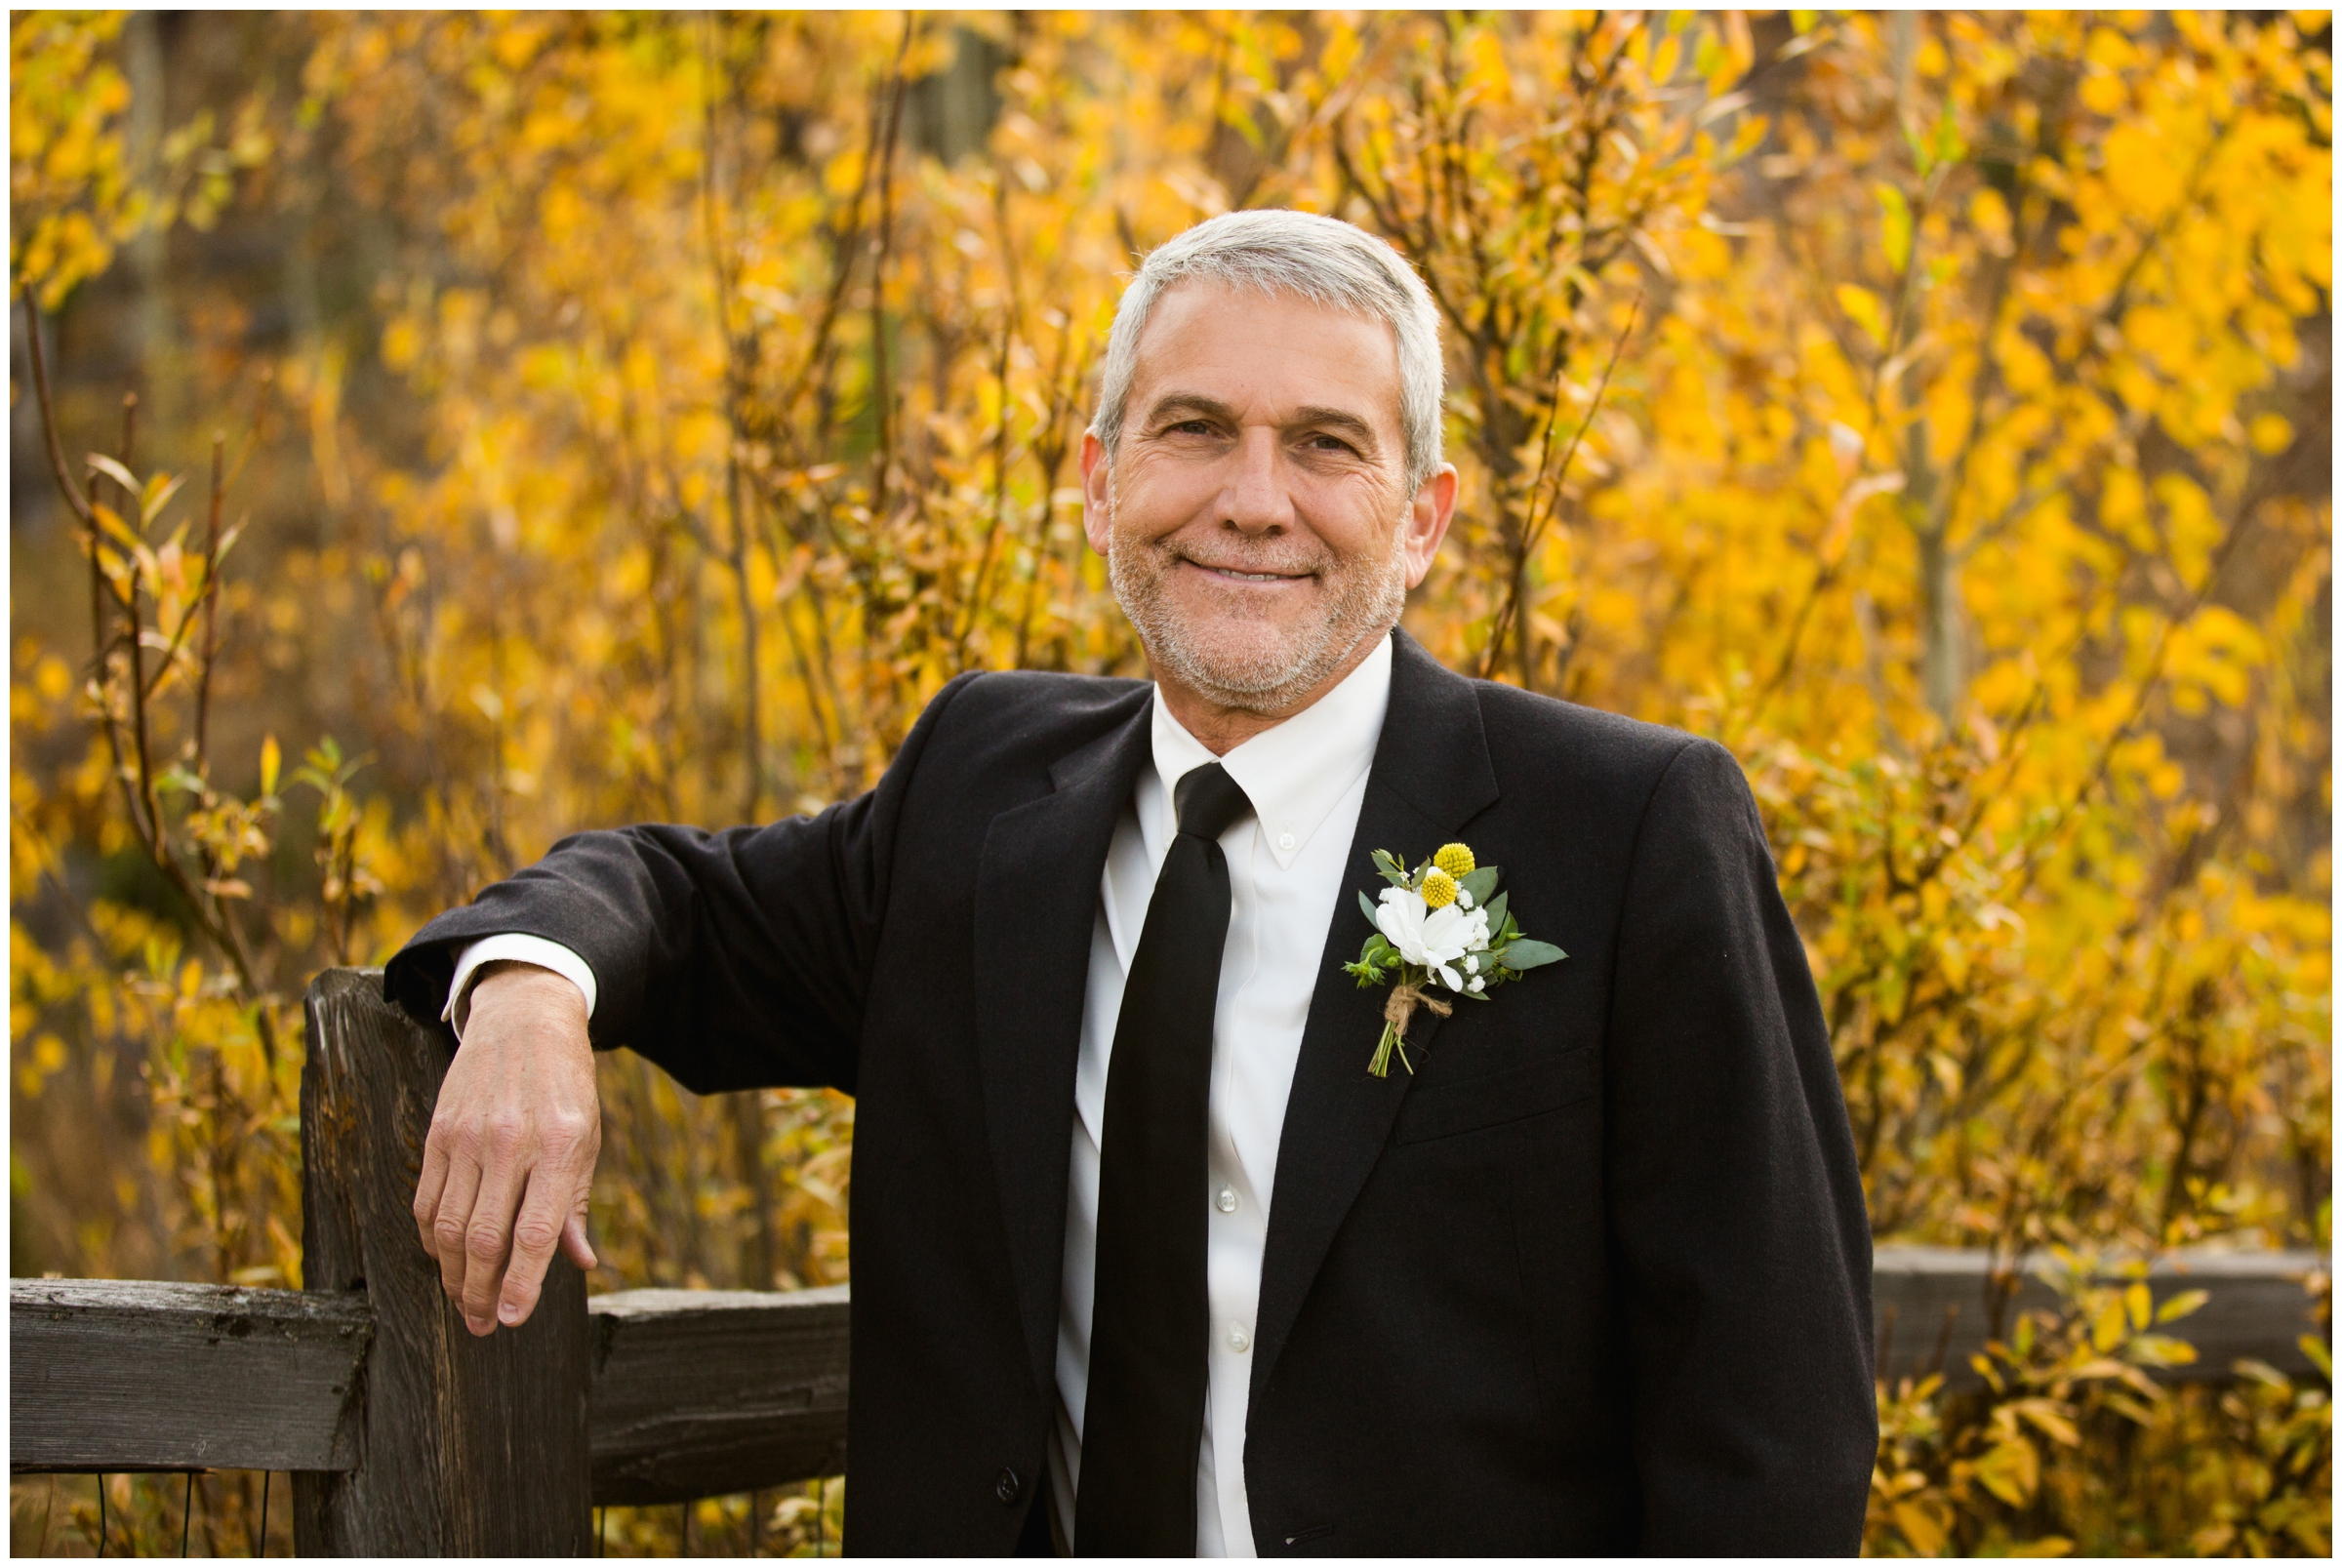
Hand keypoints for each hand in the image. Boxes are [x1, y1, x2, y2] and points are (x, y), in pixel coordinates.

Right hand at [412, 961, 600, 1334]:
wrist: (525, 1018)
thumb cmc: (566, 1086)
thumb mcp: (587, 1137)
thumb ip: (574, 1204)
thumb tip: (579, 1263)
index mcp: (557, 1147)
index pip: (534, 1233)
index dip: (522, 1285)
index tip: (513, 1321)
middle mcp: (509, 1144)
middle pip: (485, 1239)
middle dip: (482, 1292)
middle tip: (484, 1325)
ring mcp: (468, 1138)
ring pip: (449, 1227)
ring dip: (455, 1275)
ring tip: (466, 1302)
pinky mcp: (438, 1133)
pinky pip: (427, 1200)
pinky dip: (433, 1239)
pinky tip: (445, 1259)